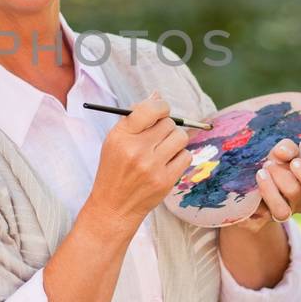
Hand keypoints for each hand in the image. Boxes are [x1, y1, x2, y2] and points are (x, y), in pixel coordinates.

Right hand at [81, 92, 191, 241]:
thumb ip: (136, 118)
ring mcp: (153, 166)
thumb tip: (157, 95)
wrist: (114, 206)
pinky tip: (166, 164)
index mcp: (122, 136)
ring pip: (180, 137)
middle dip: (166, 127)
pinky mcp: (165, 180)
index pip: (150, 109)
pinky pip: (186, 156)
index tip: (161, 111)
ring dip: (175, 141)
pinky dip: (179, 157)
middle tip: (157, 137)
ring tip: (163, 150)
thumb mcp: (115, 141)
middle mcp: (137, 150)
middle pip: (169, 123)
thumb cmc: (115, 169)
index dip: (161, 106)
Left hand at [238, 139, 300, 230]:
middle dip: (281, 175)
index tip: (294, 162)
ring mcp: (281, 214)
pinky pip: (258, 217)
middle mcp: (298, 203)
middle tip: (268, 163)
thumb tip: (282, 152)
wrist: (250, 183)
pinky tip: (247, 189)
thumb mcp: (283, 152)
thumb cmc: (275, 163)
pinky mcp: (261, 220)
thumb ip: (287, 149)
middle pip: (295, 193)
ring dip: (269, 190)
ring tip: (260, 174)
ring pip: (281, 211)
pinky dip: (253, 202)